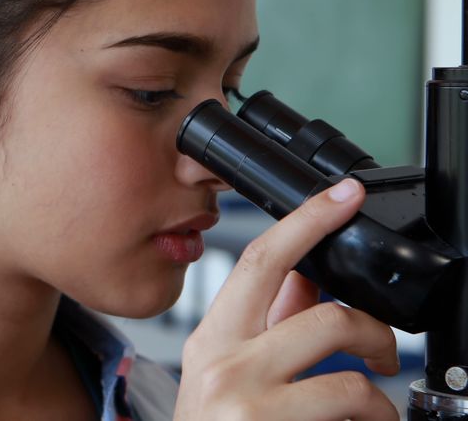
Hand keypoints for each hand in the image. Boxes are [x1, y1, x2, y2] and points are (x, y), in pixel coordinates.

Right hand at [173, 178, 400, 420]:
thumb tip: (307, 278)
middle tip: (380, 353)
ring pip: (355, 383)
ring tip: (370, 413)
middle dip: (374, 332)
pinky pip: (357, 420)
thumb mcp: (224, 375)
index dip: (308, 220)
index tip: (345, 195)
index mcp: (213, 340)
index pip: (262, 261)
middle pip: (327, 316)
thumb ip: (266, 324)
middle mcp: (227, 368)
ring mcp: (253, 409)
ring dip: (379, 402)